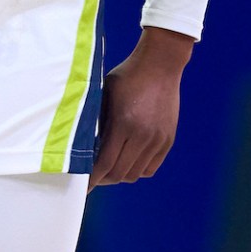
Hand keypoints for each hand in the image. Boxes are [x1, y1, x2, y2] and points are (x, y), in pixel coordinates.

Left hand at [92, 29, 193, 185]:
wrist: (160, 64)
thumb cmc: (127, 76)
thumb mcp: (105, 96)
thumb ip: (97, 122)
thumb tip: (84, 148)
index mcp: (123, 124)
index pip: (104, 164)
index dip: (92, 179)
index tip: (83, 187)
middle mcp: (142, 135)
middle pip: (120, 173)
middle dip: (104, 180)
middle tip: (95, 178)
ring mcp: (157, 139)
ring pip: (135, 173)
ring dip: (121, 175)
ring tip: (110, 170)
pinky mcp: (168, 139)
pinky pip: (151, 167)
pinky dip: (137, 170)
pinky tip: (128, 163)